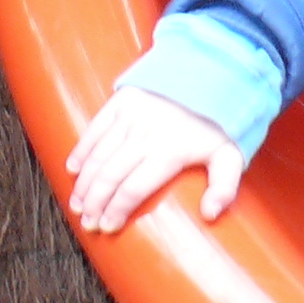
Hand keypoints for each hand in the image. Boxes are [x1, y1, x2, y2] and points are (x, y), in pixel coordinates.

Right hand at [65, 85, 245, 233]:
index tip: (107, 227)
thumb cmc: (218, 123)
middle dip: (95, 203)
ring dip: (84, 183)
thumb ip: (225, 187)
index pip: (133, 188)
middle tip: (88, 222)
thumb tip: (210, 215)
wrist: (210, 76)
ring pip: (98, 156)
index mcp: (170, 150)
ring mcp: (130, 116)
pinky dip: (81, 151)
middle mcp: (145, 133)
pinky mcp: (121, 100)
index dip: (116, 210)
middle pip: (110, 176)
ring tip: (77, 205)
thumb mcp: (230, 155)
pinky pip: (94, 129)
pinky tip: (72, 170)